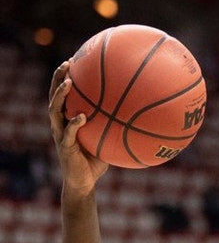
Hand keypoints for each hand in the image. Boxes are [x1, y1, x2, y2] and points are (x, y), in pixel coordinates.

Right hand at [48, 60, 108, 195]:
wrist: (85, 182)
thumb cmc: (97, 162)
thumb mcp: (107, 141)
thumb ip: (116, 129)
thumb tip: (139, 119)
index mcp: (68, 119)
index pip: (64, 94)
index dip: (66, 77)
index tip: (74, 60)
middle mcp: (60, 123)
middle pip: (54, 95)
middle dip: (58, 78)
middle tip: (67, 64)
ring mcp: (60, 134)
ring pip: (55, 110)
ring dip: (60, 95)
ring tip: (68, 83)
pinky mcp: (64, 147)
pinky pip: (67, 133)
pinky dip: (74, 124)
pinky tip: (81, 116)